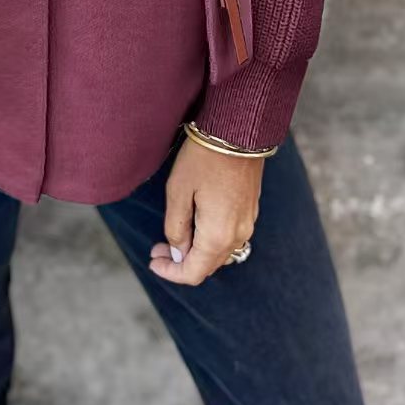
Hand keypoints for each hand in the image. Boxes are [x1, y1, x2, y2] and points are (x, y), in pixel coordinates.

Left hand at [148, 135, 264, 285]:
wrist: (238, 131)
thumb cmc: (203, 158)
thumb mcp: (178, 192)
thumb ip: (176, 228)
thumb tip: (177, 253)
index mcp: (218, 236)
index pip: (194, 272)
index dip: (171, 273)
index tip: (153, 261)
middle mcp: (238, 235)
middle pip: (208, 266)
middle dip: (180, 263)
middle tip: (158, 248)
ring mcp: (248, 223)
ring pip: (219, 253)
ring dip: (196, 252)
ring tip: (172, 237)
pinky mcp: (250, 210)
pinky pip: (229, 237)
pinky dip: (210, 240)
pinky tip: (195, 224)